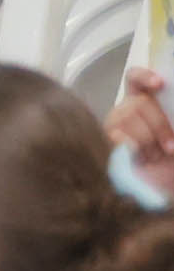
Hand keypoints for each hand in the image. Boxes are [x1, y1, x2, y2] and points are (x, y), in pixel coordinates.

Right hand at [118, 66, 173, 201]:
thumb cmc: (170, 166)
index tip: (160, 85)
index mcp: (143, 105)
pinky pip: (116, 138)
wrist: (160, 193)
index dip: (144, 77)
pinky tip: (139, 160)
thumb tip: (172, 120)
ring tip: (153, 158)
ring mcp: (111, 129)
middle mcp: (123, 113)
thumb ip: (173, 123)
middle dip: (159, 124)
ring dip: (148, 141)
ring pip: (127, 119)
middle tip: (170, 146)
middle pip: (136, 103)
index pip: (135, 80)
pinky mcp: (103, 147)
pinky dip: (135, 148)